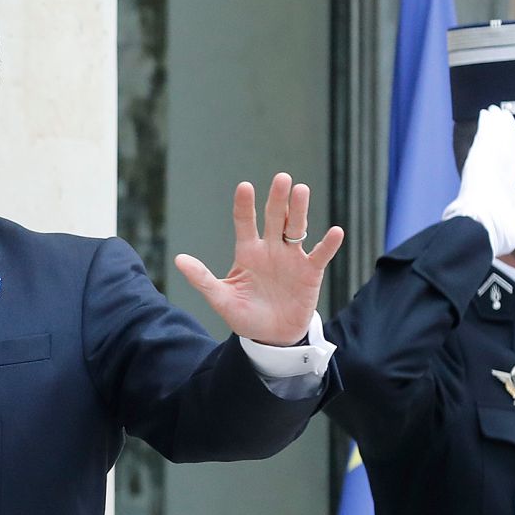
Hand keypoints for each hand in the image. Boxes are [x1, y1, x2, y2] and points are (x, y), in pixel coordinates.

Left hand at [174, 173, 343, 346]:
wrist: (270, 336)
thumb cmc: (244, 315)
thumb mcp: (221, 298)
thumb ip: (202, 279)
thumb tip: (178, 259)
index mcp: (247, 252)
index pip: (244, 222)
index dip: (244, 205)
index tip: (245, 186)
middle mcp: (270, 249)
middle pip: (274, 218)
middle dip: (277, 199)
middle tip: (281, 178)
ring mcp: (291, 259)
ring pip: (296, 229)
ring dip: (299, 211)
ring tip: (301, 190)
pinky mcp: (310, 273)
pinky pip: (320, 255)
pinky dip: (328, 244)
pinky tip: (335, 231)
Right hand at [442, 104, 514, 256]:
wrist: (479, 231)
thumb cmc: (493, 234)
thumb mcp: (514, 222)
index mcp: (498, 192)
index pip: (508, 167)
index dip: (512, 152)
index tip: (514, 140)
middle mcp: (491, 177)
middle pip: (501, 150)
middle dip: (503, 134)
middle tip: (504, 119)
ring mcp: (484, 168)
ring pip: (494, 141)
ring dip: (496, 126)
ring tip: (498, 111)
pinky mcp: (478, 161)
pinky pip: (485, 140)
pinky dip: (486, 127)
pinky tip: (488, 114)